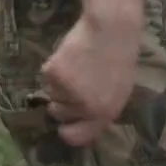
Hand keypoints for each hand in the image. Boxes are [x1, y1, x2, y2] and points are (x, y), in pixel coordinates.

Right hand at [39, 9, 140, 146]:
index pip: (76, 137)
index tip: (64, 126)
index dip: (67, 131)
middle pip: (58, 113)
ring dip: (59, 82)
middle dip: (62, 100)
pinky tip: (70, 55)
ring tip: (77, 63)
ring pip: (51, 93)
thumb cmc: (119, 56)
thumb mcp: (118, 90)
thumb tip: (81, 119)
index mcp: (103, 114)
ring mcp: (66, 91)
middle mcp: (83, 107)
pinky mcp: (52, 73)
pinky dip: (54, 67)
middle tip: (74, 82)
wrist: (111, 28)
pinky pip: (46, 76)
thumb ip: (100, 109)